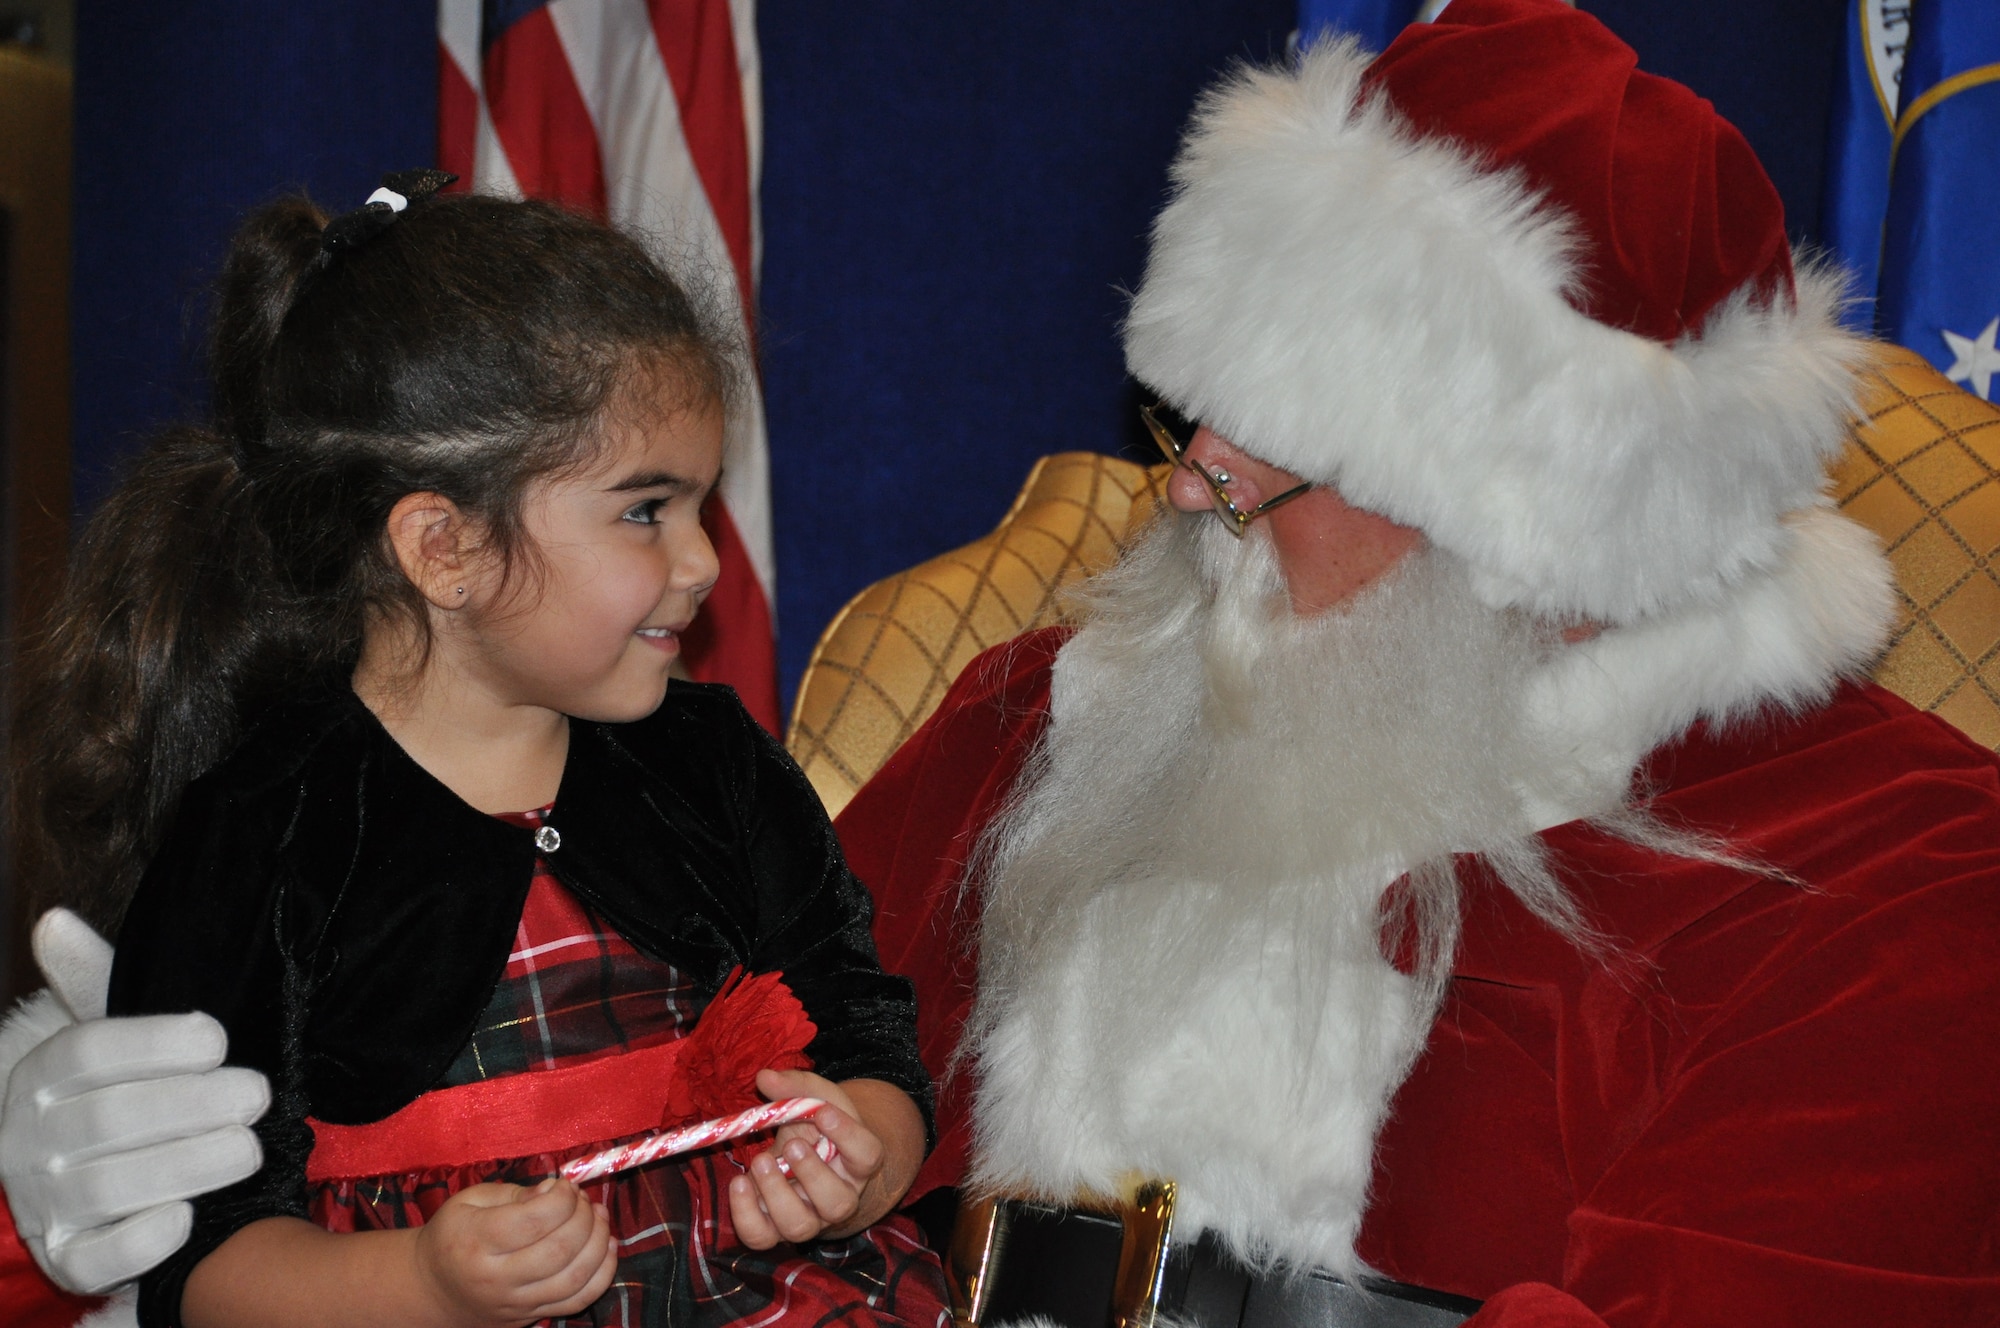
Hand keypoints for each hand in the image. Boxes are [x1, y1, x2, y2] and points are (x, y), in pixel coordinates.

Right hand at [0, 909, 268, 1294]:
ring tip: (249, 1148)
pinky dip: (143, 1240)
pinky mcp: (69, 1259)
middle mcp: (31, 1143)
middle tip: (256, 1093)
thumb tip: (53, 920)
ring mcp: (46, 1205)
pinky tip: (188, 1216)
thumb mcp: (108, 1035)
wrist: (80, 1187)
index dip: (154, 1042)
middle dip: (191, 1105)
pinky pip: (98, 1258)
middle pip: (108, 1120)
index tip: (218, 1037)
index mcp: (40, 1079)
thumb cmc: (114, 1093)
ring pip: (109, 1189)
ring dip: (186, 1166)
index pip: (88, 1052)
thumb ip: (92, 981)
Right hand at [414, 1179, 616, 1324]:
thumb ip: (514, 1193)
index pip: (534, 1221)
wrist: (431, 1289)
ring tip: (599, 1217)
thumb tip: (554, 1190)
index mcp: (476, 1241)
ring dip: (599, 1242)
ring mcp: (516, 1303)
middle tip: (584, 1199)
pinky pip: (578, 1302)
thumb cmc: (453, 1234)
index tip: (566, 1185)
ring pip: (574, 1279)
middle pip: (559, 1250)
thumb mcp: (470, 1201)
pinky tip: (607, 1247)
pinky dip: (603, 1274)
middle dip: (584, 1217)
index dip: (563, 1198)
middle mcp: (496, 1278)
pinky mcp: (531, 1317)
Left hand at [727, 1070, 887, 1248]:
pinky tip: (739, 1183)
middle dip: (812, 1175)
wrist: (805, 1155)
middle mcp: (838, 1197)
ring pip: (799, 1225)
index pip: (867, 1155)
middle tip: (792, 1145)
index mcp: (857, 1163)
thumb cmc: (815, 1127)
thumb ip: (795, 1086)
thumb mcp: (814, 1099)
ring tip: (761, 1160)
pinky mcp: (774, 1229)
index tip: (823, 1112)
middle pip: (838, 1203)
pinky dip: (744, 1214)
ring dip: (776, 1194)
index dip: (848, 1136)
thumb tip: (764, 1078)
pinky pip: (761, 1236)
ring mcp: (807, 1218)